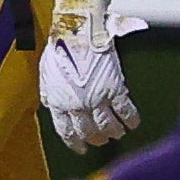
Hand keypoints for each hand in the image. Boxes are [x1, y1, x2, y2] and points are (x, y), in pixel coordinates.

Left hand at [40, 0, 141, 152]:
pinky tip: (133, 124)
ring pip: (108, 126)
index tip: (82, 149)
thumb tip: (52, 106)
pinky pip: (125, 111)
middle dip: (97, 139)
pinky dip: (131, 120)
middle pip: (90, 132)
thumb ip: (51, 94)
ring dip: (114, 132)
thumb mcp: (47, 75)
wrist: (77, 31)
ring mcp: (97, 98)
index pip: (67, 132)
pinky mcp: (114, 88)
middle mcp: (77, 105)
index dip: (76, 143)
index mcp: (59, 103)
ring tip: (118, 133)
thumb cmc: (59, 48)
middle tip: (102, 140)